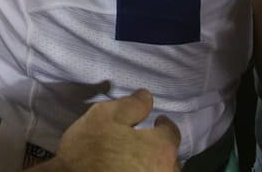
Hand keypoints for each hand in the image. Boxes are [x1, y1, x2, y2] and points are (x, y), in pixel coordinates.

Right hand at [48, 90, 180, 171]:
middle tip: (147, 143)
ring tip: (139, 161)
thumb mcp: (103, 116)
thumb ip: (131, 105)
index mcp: (160, 149)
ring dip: (155, 166)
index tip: (158, 121)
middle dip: (162, 149)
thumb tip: (147, 97)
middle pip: (171, 158)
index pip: (172, 133)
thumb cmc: (89, 151)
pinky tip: (128, 171)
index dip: (164, 125)